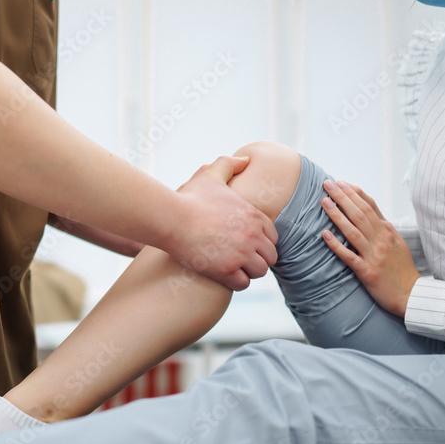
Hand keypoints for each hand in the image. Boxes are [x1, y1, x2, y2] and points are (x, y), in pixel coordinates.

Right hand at [168, 156, 279, 290]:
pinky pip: (243, 284)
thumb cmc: (189, 198)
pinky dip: (235, 282)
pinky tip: (224, 275)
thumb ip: (229, 164)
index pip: (273, 237)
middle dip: (257, 259)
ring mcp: (241, 254)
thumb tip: (246, 159)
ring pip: (259, 271)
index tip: (247, 245)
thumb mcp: (211, 175)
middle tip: (240, 260)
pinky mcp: (226, 270)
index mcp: (254, 216)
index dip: (261, 243)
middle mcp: (252, 235)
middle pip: (270, 256)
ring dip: (248, 272)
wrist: (171, 218)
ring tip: (233, 268)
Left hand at [320, 180, 419, 317]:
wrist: (411, 294)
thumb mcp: (397, 242)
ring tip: (324, 202)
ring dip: (337, 215)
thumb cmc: (402, 269)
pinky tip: (325, 235)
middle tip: (327, 184)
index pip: (370, 206)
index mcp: (388, 231)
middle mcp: (381, 240)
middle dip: (342, 197)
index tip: (341, 182)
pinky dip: (337, 245)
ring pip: (353, 231)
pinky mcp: (368, 271)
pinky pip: (349, 256)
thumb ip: (383, 227)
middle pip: (360, 213)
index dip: (354, 193)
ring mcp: (374, 255)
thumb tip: (370, 210)